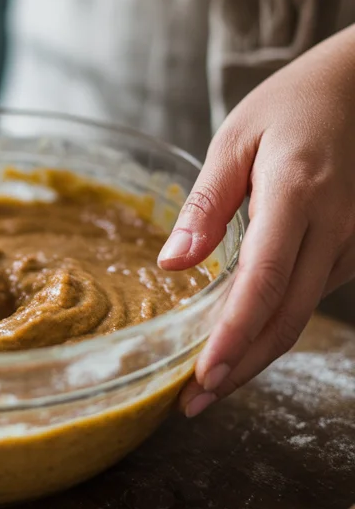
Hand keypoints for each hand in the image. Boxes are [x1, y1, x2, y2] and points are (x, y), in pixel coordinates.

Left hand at [158, 27, 354, 415]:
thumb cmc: (293, 104)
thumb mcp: (236, 137)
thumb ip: (205, 204)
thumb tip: (172, 265)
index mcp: (298, 192)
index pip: (264, 281)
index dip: (233, 337)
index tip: (200, 378)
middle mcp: (335, 225)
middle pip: (286, 317)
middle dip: (238, 369)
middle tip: (191, 404)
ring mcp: (354, 241)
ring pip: (301, 315)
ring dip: (255, 353)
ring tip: (205, 381)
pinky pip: (312, 297)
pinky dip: (275, 324)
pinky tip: (240, 339)